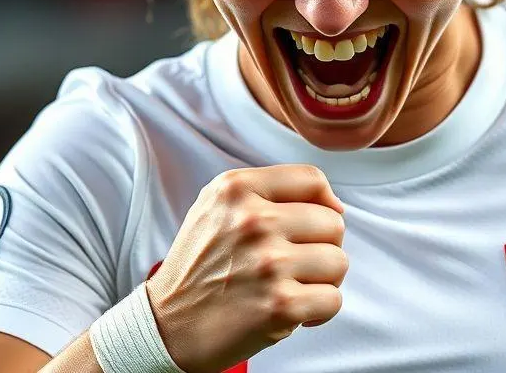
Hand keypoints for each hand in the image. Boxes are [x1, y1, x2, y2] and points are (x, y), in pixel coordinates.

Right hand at [145, 165, 347, 372]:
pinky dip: (318, 310)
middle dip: (321, 246)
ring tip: (291, 286)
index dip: (325, 201)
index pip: (311, 178)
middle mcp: (252, 221)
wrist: (167, 326)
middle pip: (333, 223)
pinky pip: (332, 299)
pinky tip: (291, 311)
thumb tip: (335, 206)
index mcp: (236, 189)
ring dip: (321, 280)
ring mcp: (268, 264)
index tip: (316, 222)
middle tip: (293, 263)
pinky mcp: (280, 306)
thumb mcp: (217, 205)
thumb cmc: (201, 265)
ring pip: (338, 262)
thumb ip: (270, 191)